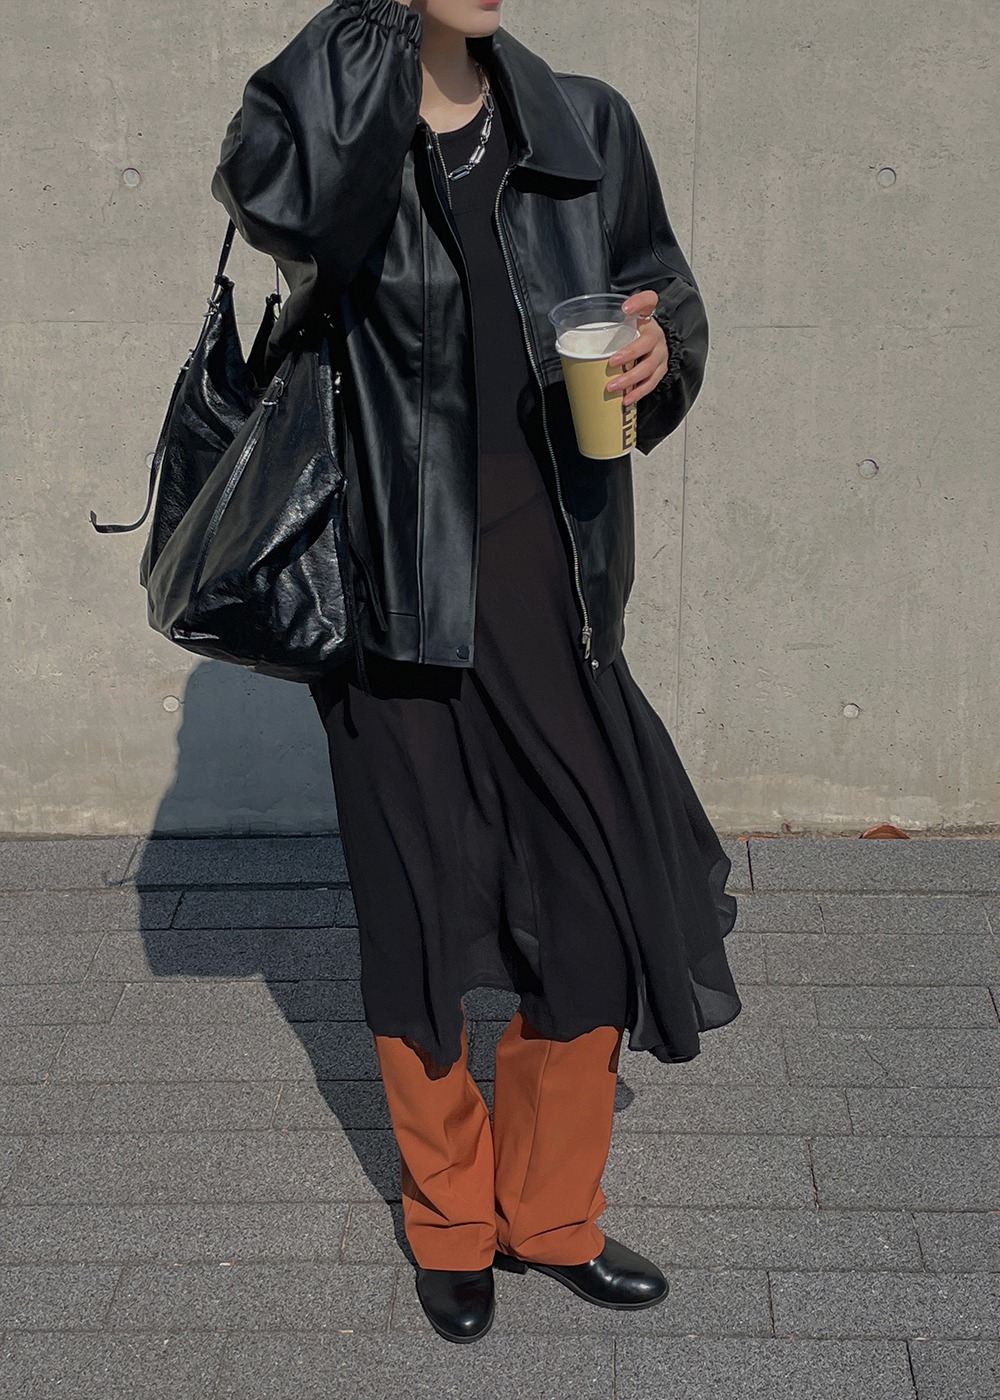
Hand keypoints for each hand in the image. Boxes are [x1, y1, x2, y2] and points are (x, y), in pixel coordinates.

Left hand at [606, 290, 668, 406]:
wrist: (656, 344)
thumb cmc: (634, 334)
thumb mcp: (623, 323)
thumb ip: (605, 325)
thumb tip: (569, 340)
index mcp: (646, 318)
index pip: (648, 301)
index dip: (638, 303)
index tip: (625, 308)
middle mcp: (656, 335)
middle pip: (647, 342)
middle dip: (629, 353)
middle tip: (611, 362)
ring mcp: (660, 354)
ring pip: (648, 367)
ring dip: (630, 379)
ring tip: (612, 387)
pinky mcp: (660, 370)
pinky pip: (651, 383)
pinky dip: (638, 392)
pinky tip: (626, 399)